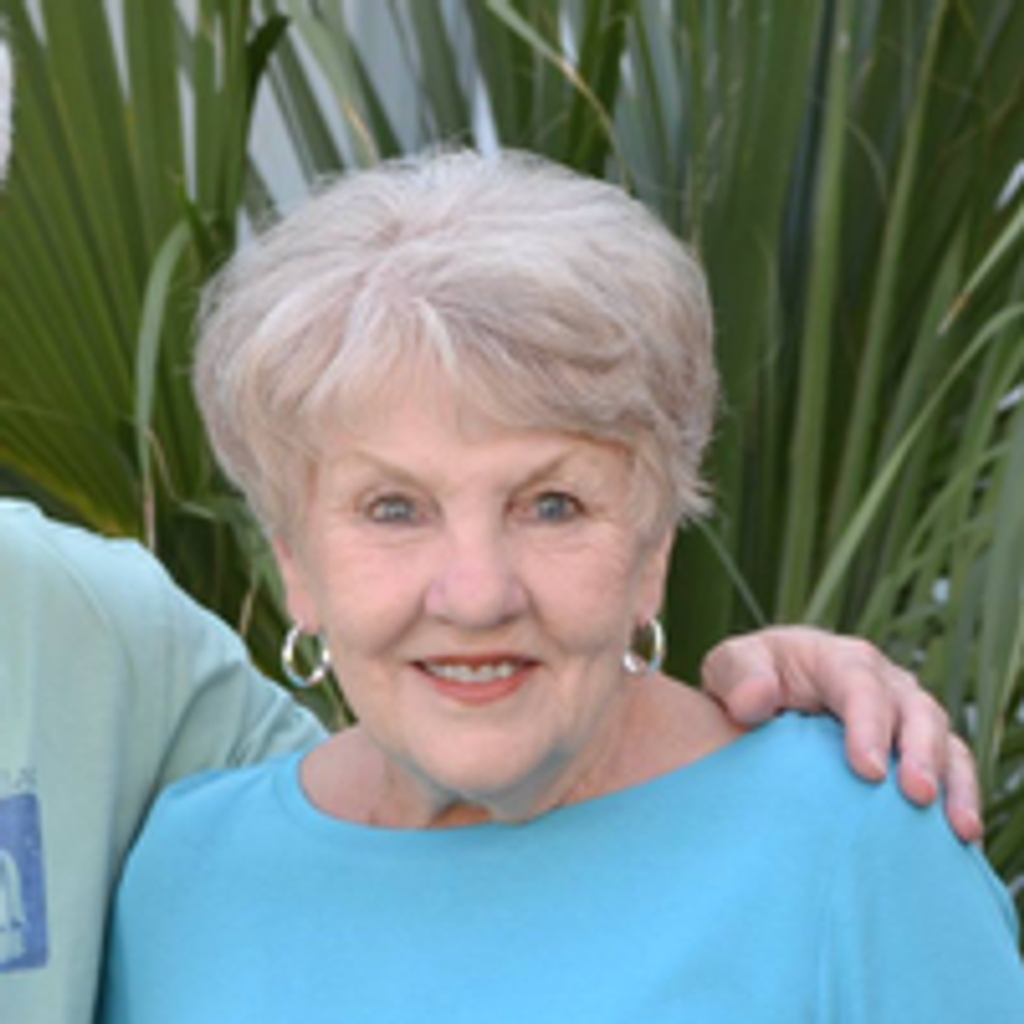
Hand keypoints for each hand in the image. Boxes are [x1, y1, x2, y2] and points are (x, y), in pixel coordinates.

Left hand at [700, 626, 982, 843]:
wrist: (756, 703)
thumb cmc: (745, 681)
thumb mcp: (729, 666)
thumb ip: (738, 676)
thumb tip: (754, 700)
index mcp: (835, 658)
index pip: (859, 683)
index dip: (868, 723)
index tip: (866, 769)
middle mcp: (881, 682)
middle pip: (914, 710)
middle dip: (920, 752)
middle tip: (916, 795)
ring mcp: (904, 715)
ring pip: (944, 739)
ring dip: (952, 781)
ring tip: (957, 826)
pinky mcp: (916, 750)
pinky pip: (952, 770)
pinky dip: (962, 800)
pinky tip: (962, 839)